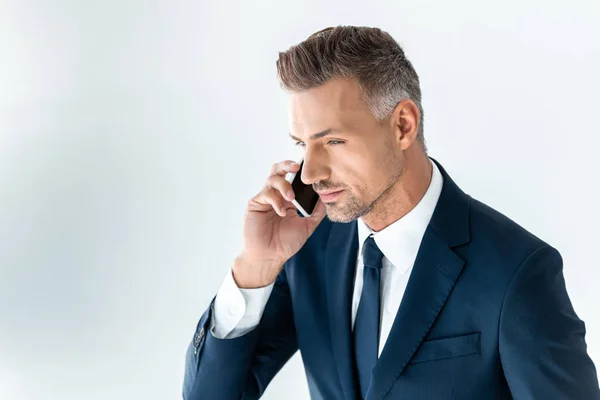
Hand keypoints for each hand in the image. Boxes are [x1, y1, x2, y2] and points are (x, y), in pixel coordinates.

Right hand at [234, 160, 326, 287]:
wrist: (270, 257)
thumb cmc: (285, 243)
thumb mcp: (307, 226)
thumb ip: (316, 212)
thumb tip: (326, 198)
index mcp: (287, 198)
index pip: (291, 177)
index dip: (299, 170)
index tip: (310, 167)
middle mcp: (275, 195)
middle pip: (278, 170)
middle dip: (287, 165)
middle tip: (297, 167)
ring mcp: (264, 198)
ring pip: (272, 179)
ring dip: (284, 185)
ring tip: (291, 198)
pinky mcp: (255, 204)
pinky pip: (265, 194)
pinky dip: (276, 200)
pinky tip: (281, 212)